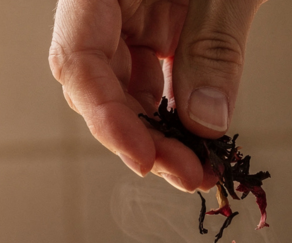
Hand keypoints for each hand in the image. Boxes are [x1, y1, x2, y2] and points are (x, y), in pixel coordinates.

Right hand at [49, 0, 264, 190]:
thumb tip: (206, 125)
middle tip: (188, 176)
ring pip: (128, 92)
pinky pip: (156, 82)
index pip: (77, 58)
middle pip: (100, 86)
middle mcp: (104, 4)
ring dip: (160, 138)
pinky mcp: (158, 29)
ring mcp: (129, 17)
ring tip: (199, 171)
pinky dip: (177, 116)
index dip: (106, 116)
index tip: (144, 158)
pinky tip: (200, 145)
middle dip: (140, 138)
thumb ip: (214, 47)